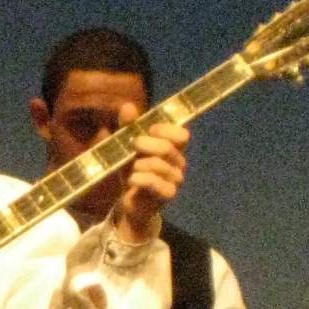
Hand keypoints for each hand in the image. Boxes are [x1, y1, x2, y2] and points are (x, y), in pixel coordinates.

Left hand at [111, 103, 188, 243]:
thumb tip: (128, 106)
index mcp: (173, 148)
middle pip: (167, 147)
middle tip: (133, 146)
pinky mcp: (168, 194)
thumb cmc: (133, 171)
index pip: (182, 134)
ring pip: (158, 165)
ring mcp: (175, 179)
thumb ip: (128, 127)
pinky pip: (154, 183)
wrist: (131, 202)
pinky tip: (132, 180)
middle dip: (146, 144)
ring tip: (132, 169)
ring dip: (139, 165)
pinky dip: (139, 179)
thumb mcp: (127, 148)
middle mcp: (179, 163)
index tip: (149, 130)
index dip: (165, 129)